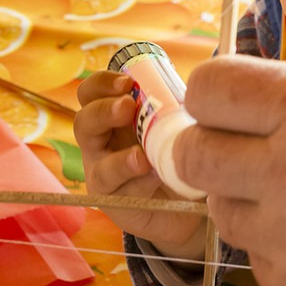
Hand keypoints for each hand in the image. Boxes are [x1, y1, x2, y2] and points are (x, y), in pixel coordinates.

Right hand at [74, 70, 204, 259]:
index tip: (126, 81)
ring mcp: (104, 175)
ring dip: (120, 160)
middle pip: (84, 122)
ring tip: (140, 157)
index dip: (102, 83)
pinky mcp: (115, 203)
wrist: (186, 203)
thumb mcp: (174, 123)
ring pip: (98, 166)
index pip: (91, 93)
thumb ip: (176, 105)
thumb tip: (201, 84)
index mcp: (112, 117)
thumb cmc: (176, 152)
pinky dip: (139, 183)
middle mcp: (101, 144)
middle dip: (104, 111)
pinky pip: (121, 193)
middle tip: (127, 107)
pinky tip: (155, 176)